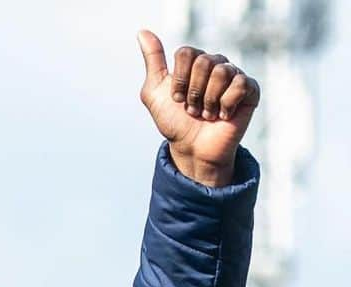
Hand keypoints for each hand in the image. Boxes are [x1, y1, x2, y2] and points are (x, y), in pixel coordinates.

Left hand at [138, 29, 259, 186]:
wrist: (191, 149)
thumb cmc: (174, 122)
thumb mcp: (154, 94)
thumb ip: (153, 62)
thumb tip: (142, 32)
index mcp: (195, 62)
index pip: (186, 53)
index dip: (178, 80)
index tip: (177, 99)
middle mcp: (216, 64)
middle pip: (203, 62)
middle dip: (193, 92)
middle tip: (192, 110)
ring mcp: (234, 75)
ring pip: (221, 72)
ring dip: (208, 102)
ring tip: (206, 114)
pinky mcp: (249, 89)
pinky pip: (239, 85)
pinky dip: (226, 104)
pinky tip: (223, 115)